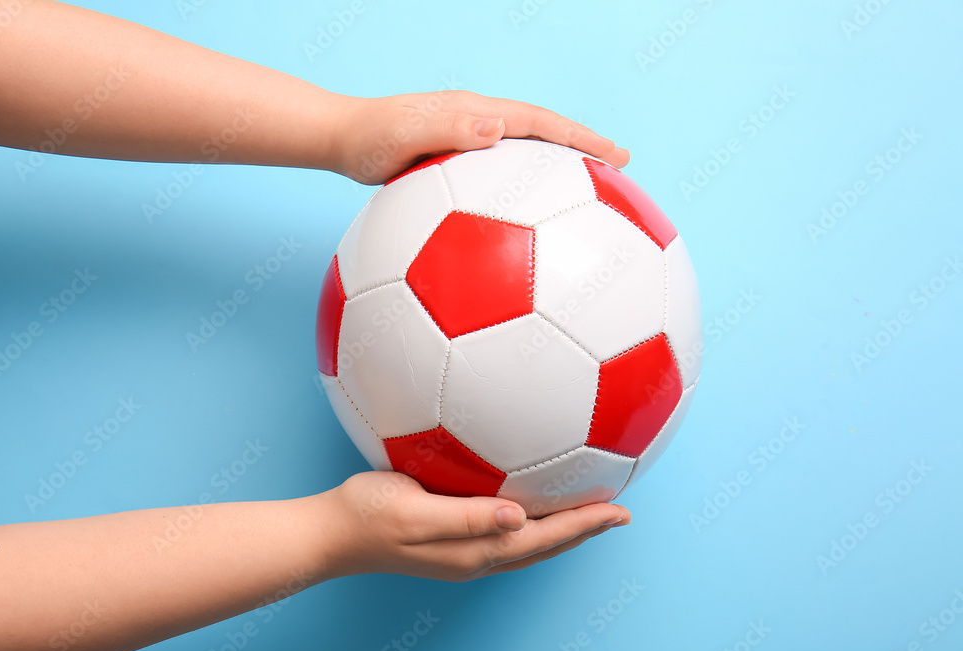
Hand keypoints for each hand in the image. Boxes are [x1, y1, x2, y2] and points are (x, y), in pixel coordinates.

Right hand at [317, 471, 630, 581]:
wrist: (331, 534)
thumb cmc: (366, 515)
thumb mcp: (414, 511)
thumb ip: (467, 516)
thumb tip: (520, 517)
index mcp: (474, 551)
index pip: (544, 538)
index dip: (584, 525)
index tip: (620, 511)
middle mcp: (476, 556)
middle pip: (545, 546)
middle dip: (584, 530)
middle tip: (618, 512)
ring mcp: (464, 552)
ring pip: (529, 544)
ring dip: (563, 529)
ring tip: (588, 512)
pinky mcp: (451, 541)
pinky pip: (507, 534)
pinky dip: (533, 523)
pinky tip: (531, 504)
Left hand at [331, 90, 630, 183]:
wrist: (341, 140)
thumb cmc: (368, 139)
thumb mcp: (404, 134)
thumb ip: (447, 130)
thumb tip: (498, 126)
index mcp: (475, 114)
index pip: (540, 123)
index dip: (580, 138)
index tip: (615, 154)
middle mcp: (479, 124)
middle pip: (544, 135)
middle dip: (585, 149)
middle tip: (624, 167)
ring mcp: (470, 143)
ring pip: (526, 156)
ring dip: (560, 172)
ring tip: (593, 196)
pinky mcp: (458, 165)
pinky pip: (502, 179)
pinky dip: (527, 191)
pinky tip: (532, 222)